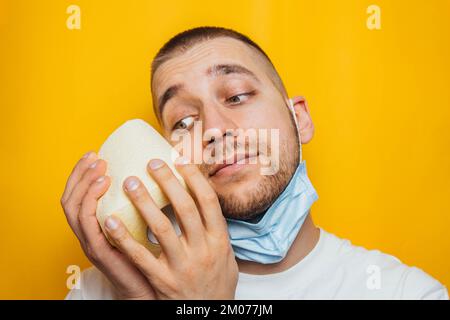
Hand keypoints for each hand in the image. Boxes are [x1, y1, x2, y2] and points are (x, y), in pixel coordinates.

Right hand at [60, 151, 155, 298]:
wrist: (150, 287)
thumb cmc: (150, 254)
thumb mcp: (144, 223)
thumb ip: (144, 202)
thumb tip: (163, 172)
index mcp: (96, 225)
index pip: (78, 195)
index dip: (82, 173)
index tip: (96, 153)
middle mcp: (88, 233)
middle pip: (70, 198)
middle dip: (80, 173)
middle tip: (95, 156)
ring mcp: (91, 242)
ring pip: (73, 209)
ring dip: (84, 184)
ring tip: (101, 168)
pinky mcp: (99, 251)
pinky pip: (87, 225)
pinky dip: (90, 202)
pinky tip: (104, 186)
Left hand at [103, 158, 237, 298]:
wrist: (207, 314)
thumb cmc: (217, 282)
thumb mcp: (226, 254)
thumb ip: (215, 229)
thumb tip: (204, 198)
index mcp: (220, 240)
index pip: (208, 200)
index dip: (194, 177)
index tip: (180, 159)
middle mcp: (204, 250)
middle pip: (185, 207)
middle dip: (168, 181)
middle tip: (151, 163)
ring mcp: (183, 266)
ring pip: (162, 228)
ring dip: (144, 202)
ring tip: (129, 182)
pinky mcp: (163, 281)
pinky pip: (141, 256)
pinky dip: (125, 237)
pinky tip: (111, 220)